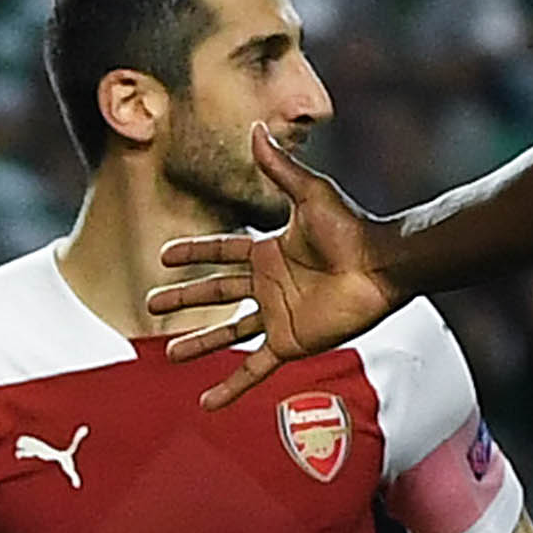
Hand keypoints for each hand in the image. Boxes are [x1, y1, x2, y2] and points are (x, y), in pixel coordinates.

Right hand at [146, 128, 405, 407]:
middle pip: (215, 292)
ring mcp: (278, 316)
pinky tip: (208, 403)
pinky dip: (231, 386)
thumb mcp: (310, 195)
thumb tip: (255, 129)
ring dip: (198, 344)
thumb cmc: (351, 229)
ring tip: (168, 355)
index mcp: (269, 251)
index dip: (193, 253)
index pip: (220, 252)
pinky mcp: (290, 343)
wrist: (381, 267)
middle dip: (183, 298)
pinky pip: (253, 368)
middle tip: (151, 304)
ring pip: (227, 332)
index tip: (163, 257)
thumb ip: (279, 168)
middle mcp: (269, 284)